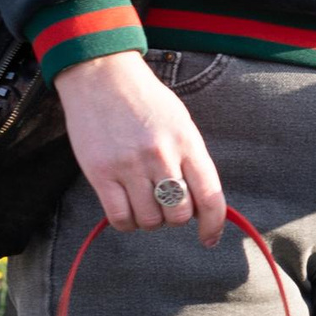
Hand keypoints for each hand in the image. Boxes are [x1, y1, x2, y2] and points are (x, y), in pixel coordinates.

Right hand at [53, 52, 225, 244]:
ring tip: (143, 202)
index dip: (214, 224)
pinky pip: (119, 217)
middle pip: (179, 214)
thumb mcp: (180, 122)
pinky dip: (126, 222)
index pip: (211, 196)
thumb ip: (192, 160)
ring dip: (150, 220)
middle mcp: (162, 156)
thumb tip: (203, 203)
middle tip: (166, 205)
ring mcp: (130, 166)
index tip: (209, 238)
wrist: (101, 76)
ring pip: (150, 220)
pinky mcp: (101, 173)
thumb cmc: (145, 100)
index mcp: (187, 142)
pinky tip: (126, 210)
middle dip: (175, 218)